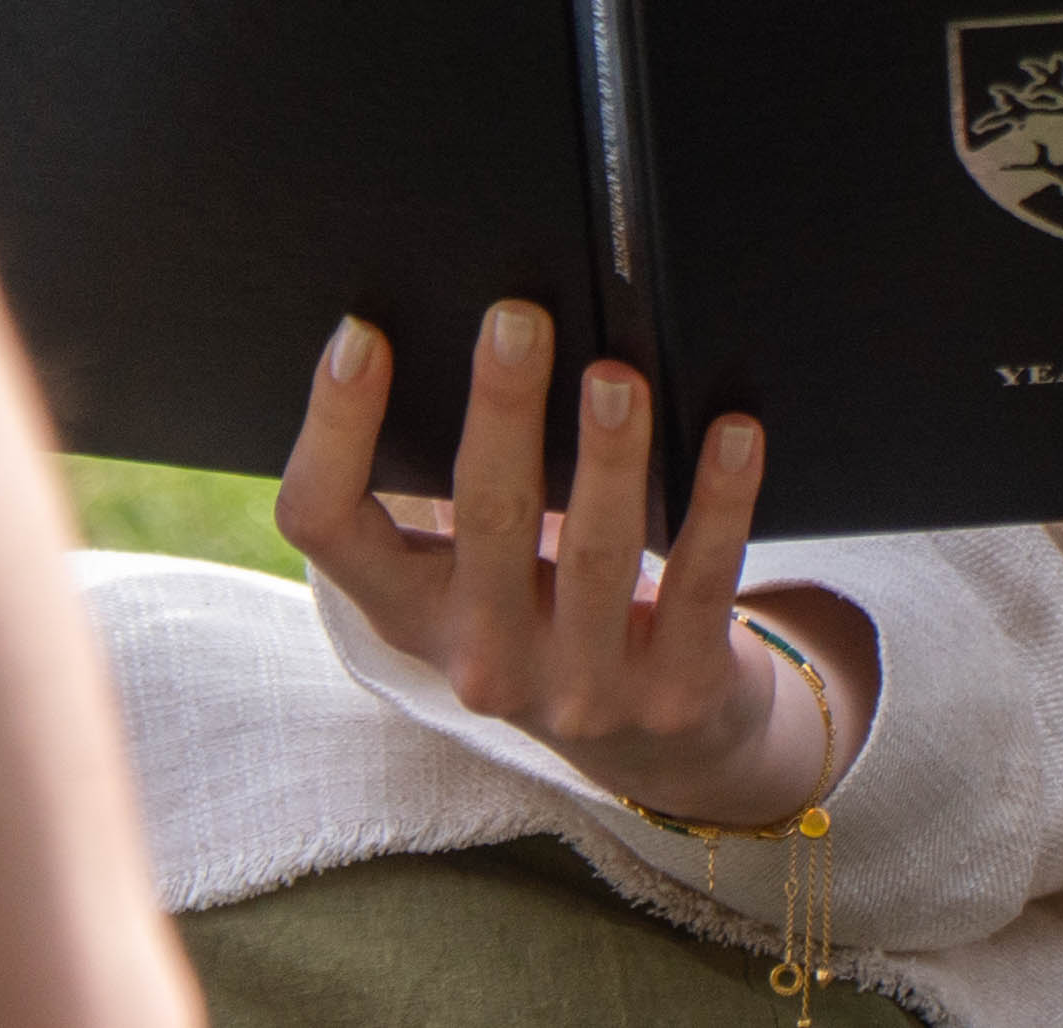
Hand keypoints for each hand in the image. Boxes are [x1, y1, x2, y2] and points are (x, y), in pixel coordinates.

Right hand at [273, 300, 864, 827]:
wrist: (655, 745)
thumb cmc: (542, 605)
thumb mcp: (470, 567)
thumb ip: (450, 478)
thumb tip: (464, 320)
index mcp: (406, 607)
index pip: (328, 523)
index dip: (333, 429)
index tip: (360, 336)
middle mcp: (479, 658)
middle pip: (482, 519)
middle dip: (503, 410)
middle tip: (518, 316)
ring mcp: (580, 687)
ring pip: (595, 555)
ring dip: (608, 457)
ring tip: (618, 376)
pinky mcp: (674, 692)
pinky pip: (700, 584)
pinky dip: (719, 504)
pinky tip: (734, 433)